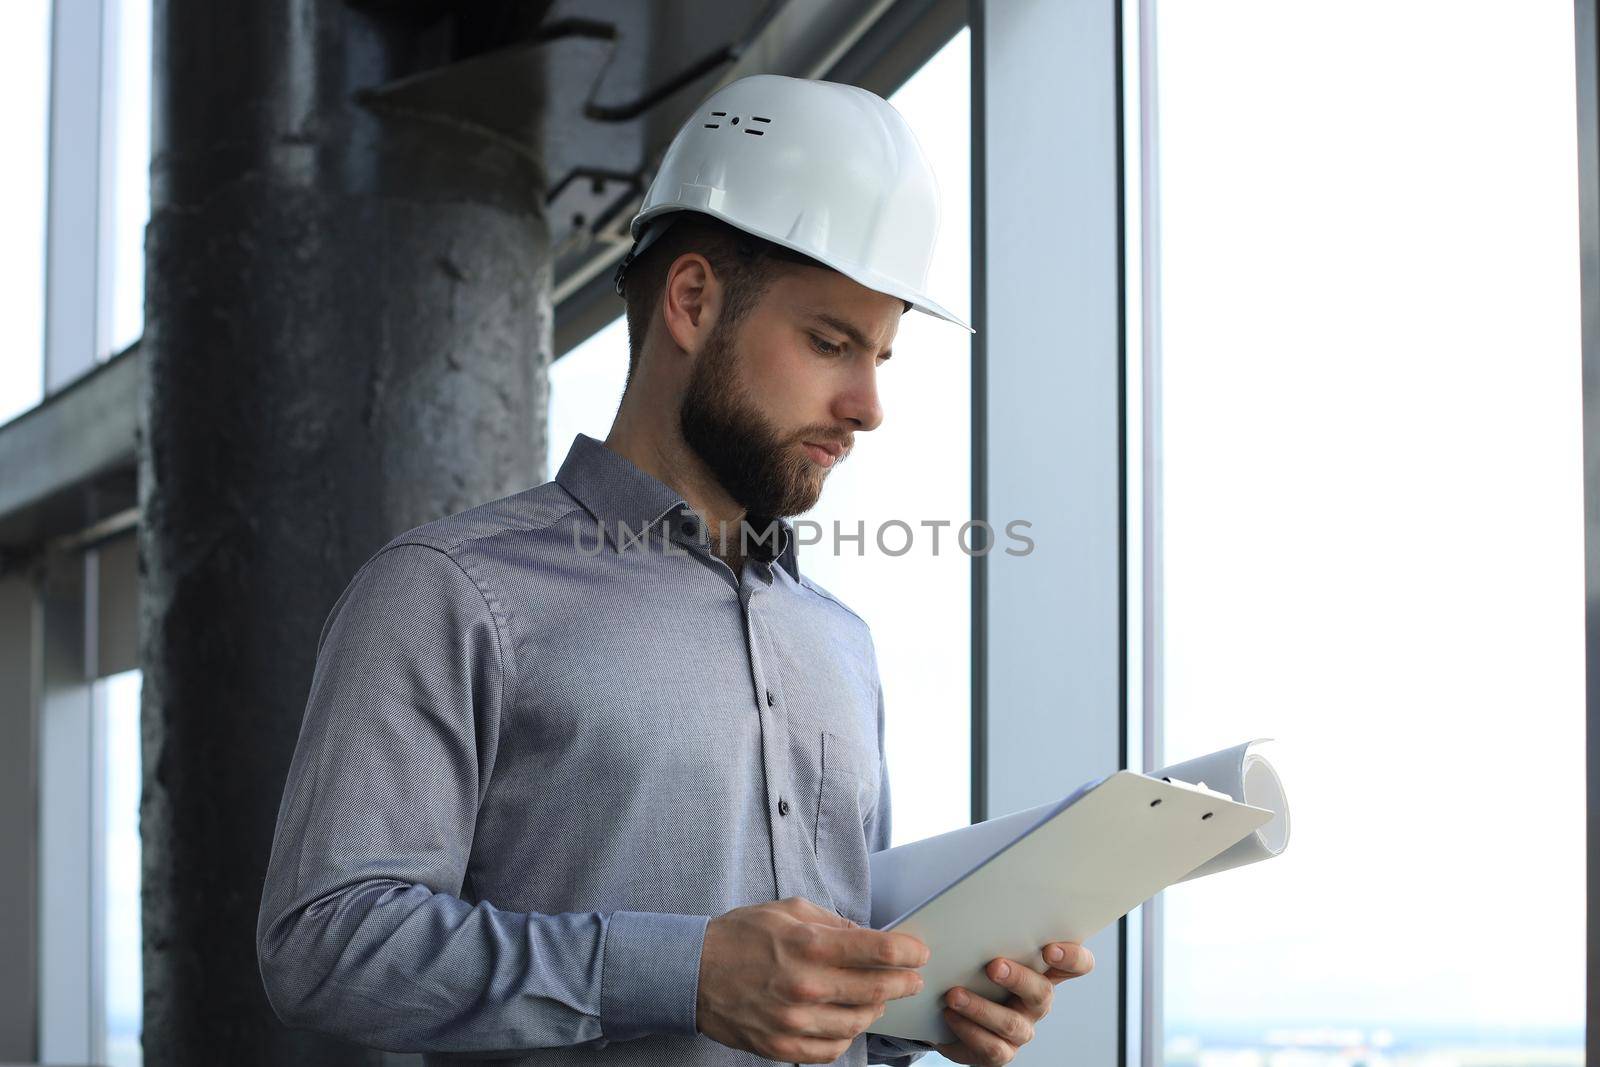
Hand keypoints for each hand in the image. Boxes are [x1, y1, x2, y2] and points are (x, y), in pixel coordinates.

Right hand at [696, 896, 929, 1063]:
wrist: (691, 973)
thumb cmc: (741, 935)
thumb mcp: (788, 910)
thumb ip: (832, 922)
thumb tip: (867, 936)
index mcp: (809, 946)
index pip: (879, 952)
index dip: (909, 952)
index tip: (920, 952)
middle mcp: (806, 986)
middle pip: (878, 991)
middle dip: (904, 982)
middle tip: (912, 977)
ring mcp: (795, 1022)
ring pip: (860, 1023)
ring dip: (877, 1009)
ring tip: (878, 998)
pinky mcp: (783, 1046)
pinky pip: (833, 1049)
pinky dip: (848, 1035)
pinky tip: (847, 1020)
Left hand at [932, 941, 1094, 1065]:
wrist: (946, 1013)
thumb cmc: (971, 972)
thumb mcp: (981, 949)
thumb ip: (987, 934)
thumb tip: (965, 914)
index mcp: (1042, 972)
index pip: (1077, 965)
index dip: (1072, 958)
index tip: (1049, 948)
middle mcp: (1037, 1002)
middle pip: (1042, 993)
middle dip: (1019, 978)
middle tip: (993, 966)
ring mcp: (1022, 1029)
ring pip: (1011, 1023)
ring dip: (981, 1007)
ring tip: (954, 994)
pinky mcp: (1001, 1052)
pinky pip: (992, 1046)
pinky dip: (968, 1029)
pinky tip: (951, 1015)